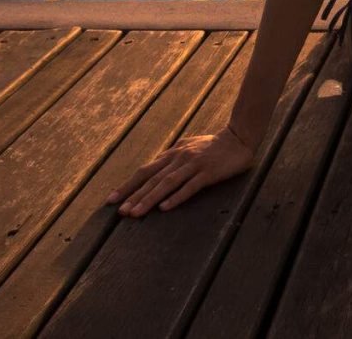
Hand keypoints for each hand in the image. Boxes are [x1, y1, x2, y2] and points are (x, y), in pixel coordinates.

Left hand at [109, 129, 255, 216]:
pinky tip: (165, 208)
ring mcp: (193, 164)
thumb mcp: (188, 147)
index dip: (127, 186)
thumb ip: (172, 157)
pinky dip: (176, 197)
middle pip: (152, 179)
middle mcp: (179, 158)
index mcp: (173, 153)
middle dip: (133, 195)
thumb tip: (155, 168)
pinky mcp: (208, 172)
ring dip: (149, 199)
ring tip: (135, 213)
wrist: (239, 138)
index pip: (145, 171)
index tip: (111, 200)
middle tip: (119, 211)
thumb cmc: (213, 145)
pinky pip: (190, 186)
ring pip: (166, 184)